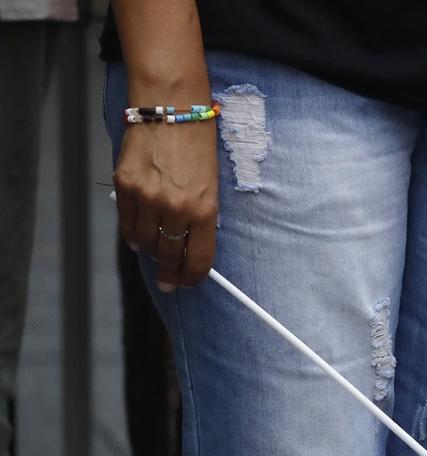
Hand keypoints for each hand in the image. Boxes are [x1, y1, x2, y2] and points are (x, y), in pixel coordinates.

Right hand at [114, 114, 219, 291]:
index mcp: (204, 210)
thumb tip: (190, 244)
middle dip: (170, 274)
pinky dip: (132, 234)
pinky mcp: (125, 184)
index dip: (192, 276)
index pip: (198, 258)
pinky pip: (126, 222)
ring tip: (155, 254)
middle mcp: (175, 207)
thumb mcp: (212, 185)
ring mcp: (148, 197)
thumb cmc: (197, 145)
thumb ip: (202, 216)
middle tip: (168, 285)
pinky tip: (138, 239)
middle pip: (170, 255)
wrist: (171, 109)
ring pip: (145, 241)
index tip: (188, 284)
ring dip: (150, 251)